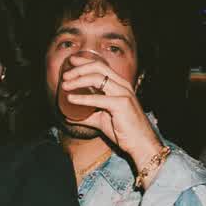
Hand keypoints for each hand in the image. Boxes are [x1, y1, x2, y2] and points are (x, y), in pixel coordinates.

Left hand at [62, 55, 161, 169]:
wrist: (140, 144)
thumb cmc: (124, 131)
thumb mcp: (101, 121)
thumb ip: (87, 117)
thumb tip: (68, 116)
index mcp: (119, 85)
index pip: (101, 66)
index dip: (85, 61)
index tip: (71, 61)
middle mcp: (122, 85)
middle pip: (98, 67)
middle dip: (79, 68)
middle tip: (64, 75)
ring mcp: (123, 93)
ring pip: (97, 78)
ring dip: (78, 80)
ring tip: (65, 85)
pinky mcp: (121, 104)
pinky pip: (98, 99)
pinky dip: (82, 98)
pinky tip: (71, 99)